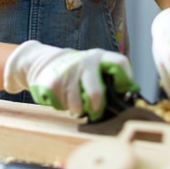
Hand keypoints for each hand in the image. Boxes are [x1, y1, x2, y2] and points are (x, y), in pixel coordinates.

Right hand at [4, 40, 135, 120]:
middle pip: (96, 91)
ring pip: (78, 103)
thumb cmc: (77, 71)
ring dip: (78, 109)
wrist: (44, 61)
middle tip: (95, 111)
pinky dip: (64, 106)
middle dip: (96, 106)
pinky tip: (63, 98)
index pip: (119, 63)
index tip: (122, 93)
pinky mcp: (53, 82)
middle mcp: (86, 62)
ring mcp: (69, 71)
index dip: (125, 81)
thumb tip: (125, 101)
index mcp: (100, 58)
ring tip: (76, 103)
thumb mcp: (94, 69)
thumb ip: (108, 80)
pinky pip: (63, 104)